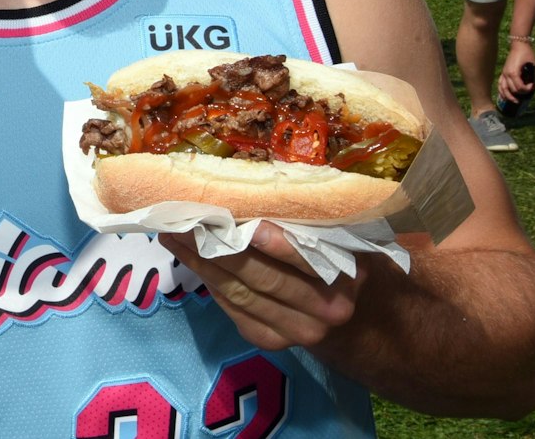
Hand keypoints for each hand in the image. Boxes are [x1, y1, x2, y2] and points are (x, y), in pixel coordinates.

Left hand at [160, 225, 364, 352]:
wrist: (360, 322)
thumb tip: (264, 192)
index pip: (302, 258)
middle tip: (185, 221)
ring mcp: (295, 332)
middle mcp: (323, 311)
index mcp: (347, 278)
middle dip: (218, 248)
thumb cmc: (347, 264)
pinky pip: (234, 309)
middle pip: (261, 278)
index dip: (273, 243)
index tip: (245, 223)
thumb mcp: (348, 242)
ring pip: (240, 295)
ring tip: (175, 236)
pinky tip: (191, 260)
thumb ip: (317, 226)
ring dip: (202, 264)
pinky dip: (210, 283)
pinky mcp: (271, 341)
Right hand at [498, 40, 534, 103]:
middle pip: (513, 90)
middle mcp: (506, 75)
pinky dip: (502, 92)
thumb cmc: (527, 55)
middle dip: (521, 93)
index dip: (527, 89)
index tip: (532, 85)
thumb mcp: (534, 66)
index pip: (520, 88)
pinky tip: (506, 97)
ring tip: (516, 101)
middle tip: (528, 91)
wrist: (518, 46)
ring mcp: (503, 74)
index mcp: (514, 73)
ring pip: (503, 90)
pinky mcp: (502, 73)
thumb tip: (533, 85)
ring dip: (509, 97)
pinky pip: (500, 85)